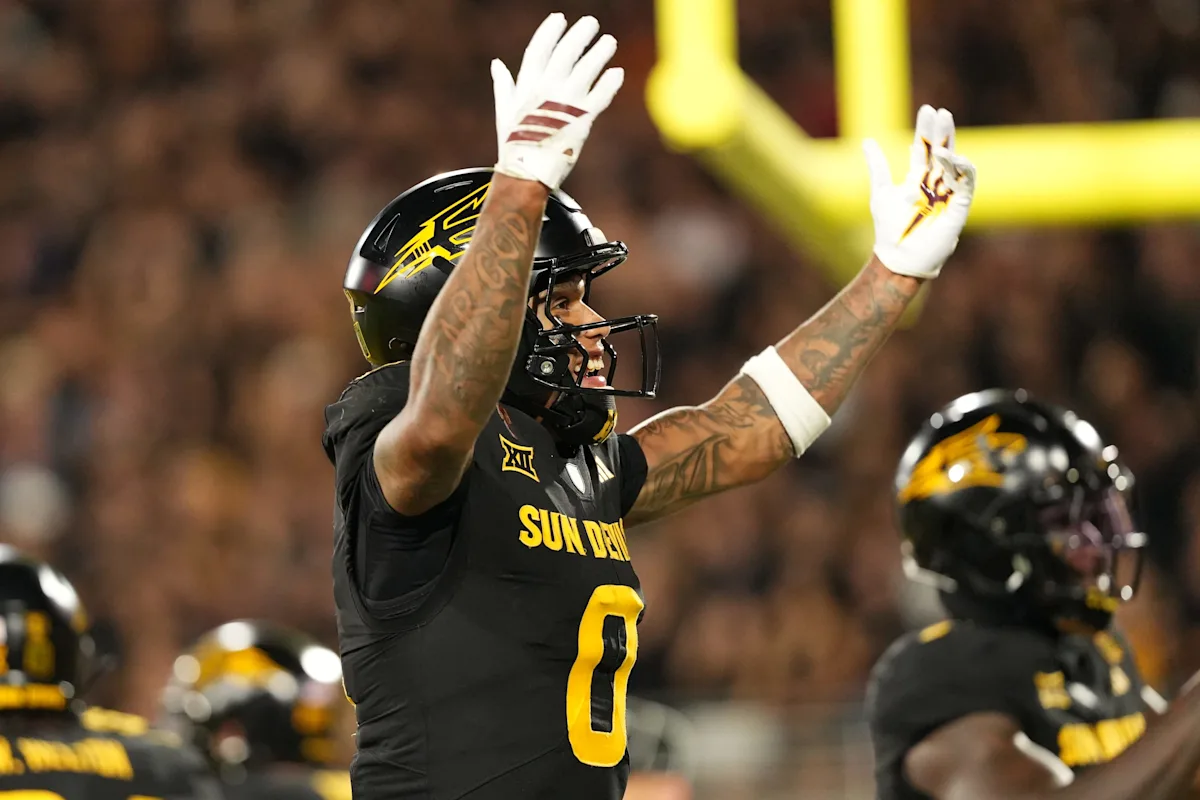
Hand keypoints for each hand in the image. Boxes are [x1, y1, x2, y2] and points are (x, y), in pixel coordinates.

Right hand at [491, 13, 623, 190]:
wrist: (527, 174)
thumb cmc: (514, 144)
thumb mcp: (503, 112)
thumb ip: (503, 85)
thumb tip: (496, 64)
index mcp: (527, 85)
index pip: (540, 49)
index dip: (551, 31)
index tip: (560, 18)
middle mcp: (547, 90)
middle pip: (567, 52)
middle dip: (580, 35)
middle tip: (592, 23)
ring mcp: (567, 104)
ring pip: (587, 70)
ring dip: (600, 53)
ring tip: (610, 41)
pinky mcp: (583, 120)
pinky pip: (601, 96)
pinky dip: (610, 84)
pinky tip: (617, 72)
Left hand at [863, 105, 976, 279]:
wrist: (898, 258)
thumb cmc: (889, 229)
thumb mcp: (880, 192)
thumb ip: (878, 167)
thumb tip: (867, 141)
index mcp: (918, 178)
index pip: (925, 147)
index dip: (926, 129)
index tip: (928, 109)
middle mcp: (935, 183)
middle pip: (942, 150)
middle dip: (942, 131)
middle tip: (940, 112)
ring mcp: (948, 193)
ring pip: (955, 163)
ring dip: (950, 144)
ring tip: (944, 127)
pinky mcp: (959, 206)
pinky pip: (966, 183)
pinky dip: (961, 168)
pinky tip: (951, 155)